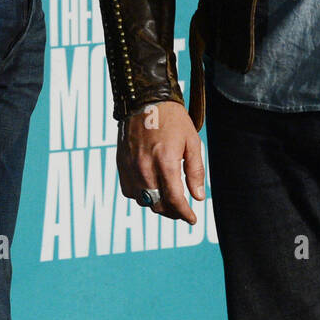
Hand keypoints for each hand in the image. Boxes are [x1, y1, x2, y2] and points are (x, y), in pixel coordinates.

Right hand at [117, 100, 205, 223]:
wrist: (145, 101)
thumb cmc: (172, 120)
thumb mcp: (192, 141)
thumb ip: (195, 171)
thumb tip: (197, 197)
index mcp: (165, 162)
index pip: (175, 200)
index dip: (185, 214)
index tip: (192, 219)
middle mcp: (145, 169)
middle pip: (158, 205)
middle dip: (173, 212)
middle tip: (183, 210)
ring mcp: (130, 168)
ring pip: (143, 201)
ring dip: (157, 204)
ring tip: (168, 199)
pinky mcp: (121, 166)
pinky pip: (130, 192)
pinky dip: (141, 195)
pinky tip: (151, 188)